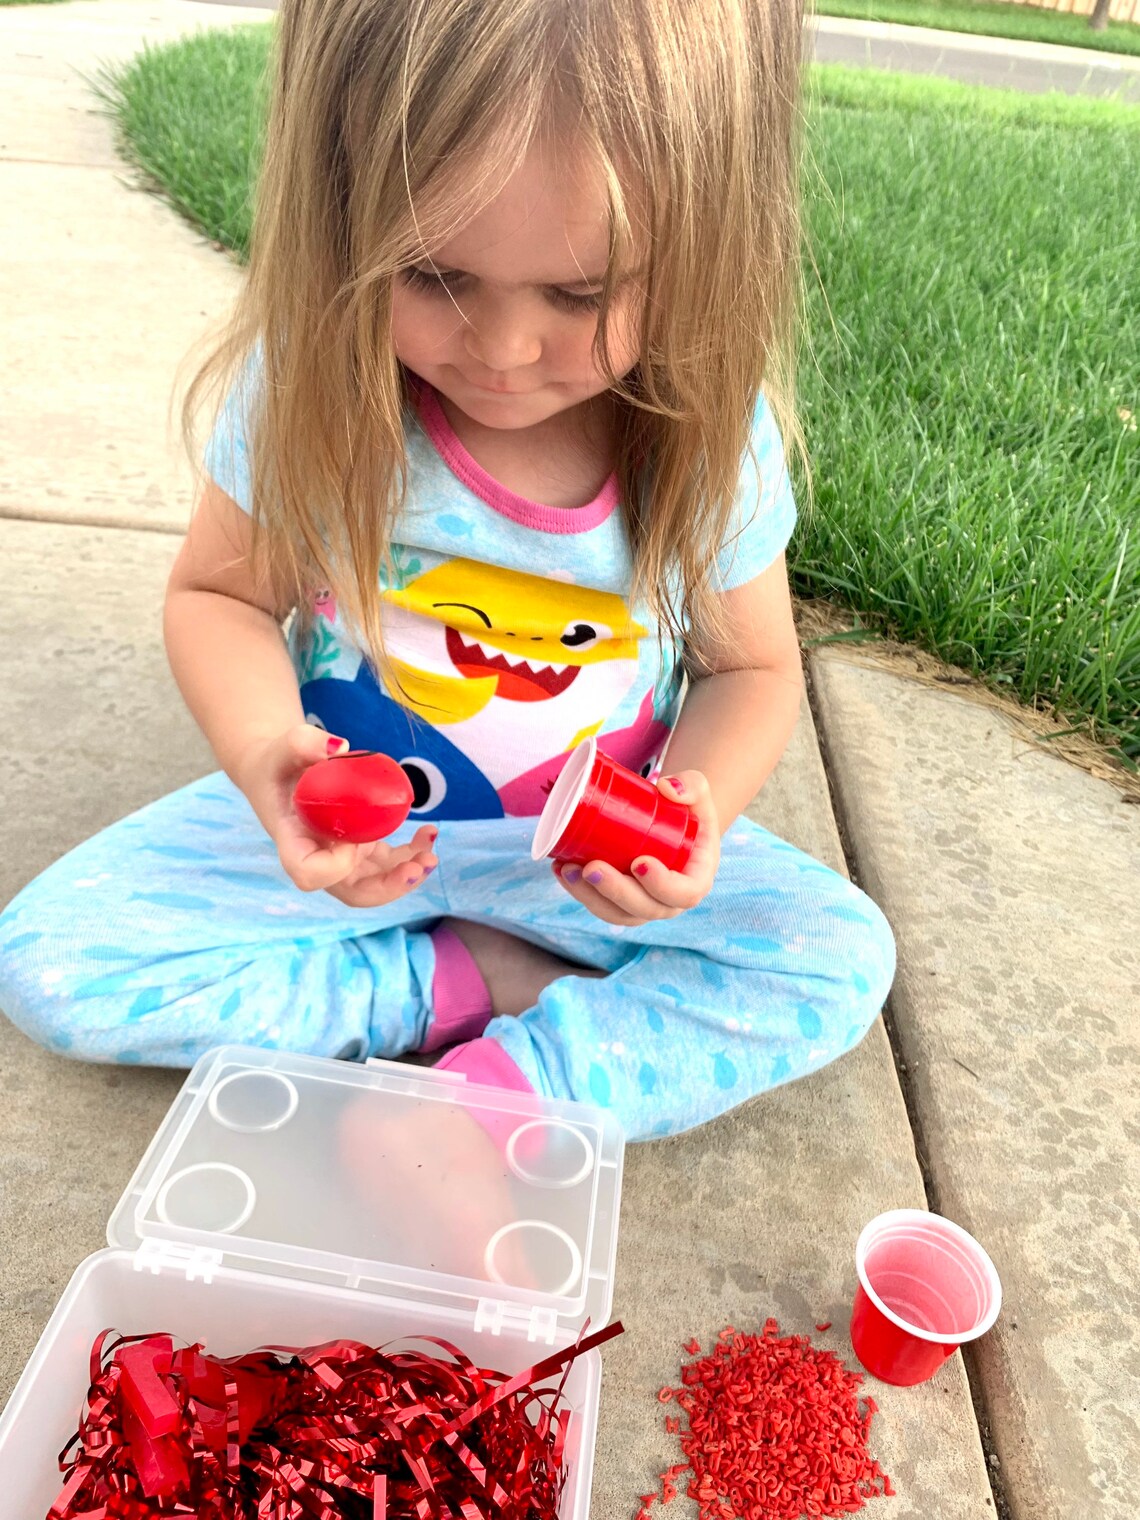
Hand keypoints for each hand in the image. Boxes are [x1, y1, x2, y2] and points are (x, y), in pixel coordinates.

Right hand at [234, 724, 437, 907]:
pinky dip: (413, 854)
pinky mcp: (361, 850)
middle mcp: (318, 857)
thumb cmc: (280, 761)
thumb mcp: (287, 745)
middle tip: (417, 868)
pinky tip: (429, 833)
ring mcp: (341, 857)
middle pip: (352, 892)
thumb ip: (305, 742)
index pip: (308, 873)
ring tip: (431, 855)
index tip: (353, 838)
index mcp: (294, 838)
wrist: (280, 774)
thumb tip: (341, 746)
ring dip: (407, 876)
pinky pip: (390, 864)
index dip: (336, 866)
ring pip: (376, 884)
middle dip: (388, 888)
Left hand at [553, 770, 719, 926]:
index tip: (638, 862)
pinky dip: (578, 890)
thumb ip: (691, 785)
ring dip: (588, 896)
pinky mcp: (619, 902)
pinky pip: (600, 904)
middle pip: (643, 908)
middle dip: (614, 891)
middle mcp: (670, 901)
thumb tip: (665, 788)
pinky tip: (560, 869)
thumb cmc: (687, 808)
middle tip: (591, 868)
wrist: (672, 822)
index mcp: (695, 880)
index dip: (661, 885)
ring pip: (616, 913)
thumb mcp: (698, 792)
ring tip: (566, 869)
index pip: (684, 894)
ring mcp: (643, 905)